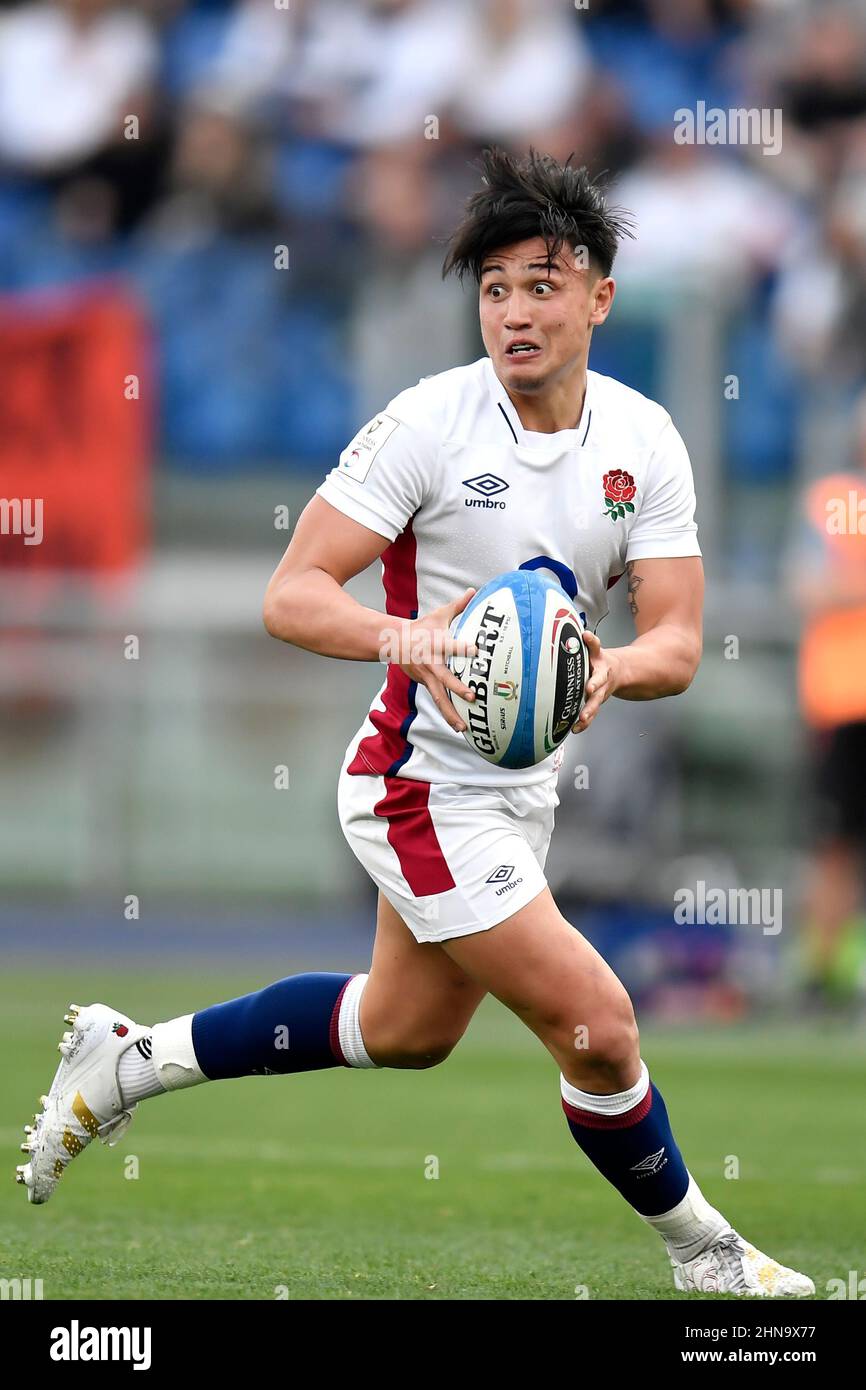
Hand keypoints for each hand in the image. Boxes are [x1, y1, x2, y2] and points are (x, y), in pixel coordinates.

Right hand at [396, 588, 477, 731]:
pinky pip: (437, 700)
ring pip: (438, 697)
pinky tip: (457, 725)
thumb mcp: (439, 615)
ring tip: (463, 727)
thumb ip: (458, 606)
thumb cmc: (422, 628)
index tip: (475, 651)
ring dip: (450, 713)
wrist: (395, 642)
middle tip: (471, 697)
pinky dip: (447, 713)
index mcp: (436, 644)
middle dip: (457, 688)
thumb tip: (474, 590)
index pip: (451, 646)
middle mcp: (431, 663)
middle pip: (445, 678)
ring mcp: (427, 677)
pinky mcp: (425, 684)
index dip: (462, 648)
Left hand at [571, 630, 618, 733]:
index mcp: (599, 660)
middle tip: (589, 689)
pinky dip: (584, 722)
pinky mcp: (597, 701)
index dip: (592, 642)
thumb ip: (589, 642)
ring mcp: (601, 690)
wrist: (619, 672)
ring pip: (596, 701)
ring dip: (589, 710)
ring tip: (582, 718)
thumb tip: (582, 632)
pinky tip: (577, 728)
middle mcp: (602, 676)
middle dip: (594, 684)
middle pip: (598, 680)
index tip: (586, 638)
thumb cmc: (600, 662)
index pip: (595, 648)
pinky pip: (591, 712)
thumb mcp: (595, 649)